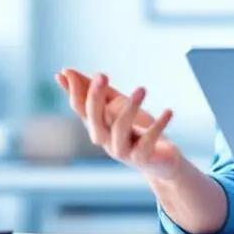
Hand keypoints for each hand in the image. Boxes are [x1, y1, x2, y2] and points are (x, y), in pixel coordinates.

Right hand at [56, 69, 182, 179]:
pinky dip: (158, 126)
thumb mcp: (116, 106)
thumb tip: (64, 71)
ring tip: (142, 89)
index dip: (74, 91)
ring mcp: (122, 151)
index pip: (80, 109)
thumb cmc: (136, 131)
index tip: (68, 71)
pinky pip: (147, 141)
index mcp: (97, 126)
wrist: (161, 162)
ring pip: (119, 129)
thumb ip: (96, 90)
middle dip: (95, 97)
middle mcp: (105, 140)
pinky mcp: (142, 158)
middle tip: (101, 75)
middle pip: (94, 120)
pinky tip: (168, 111)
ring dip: (130, 108)